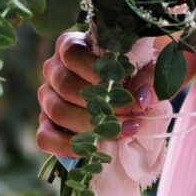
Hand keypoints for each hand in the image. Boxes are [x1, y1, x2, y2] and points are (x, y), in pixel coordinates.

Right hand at [34, 32, 195, 156]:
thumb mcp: (150, 64)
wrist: (129, 87)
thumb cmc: (137, 68)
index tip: (125, 87)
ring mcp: (47, 97)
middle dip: (100, 104)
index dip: (97, 73)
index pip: (73, 55)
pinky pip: (45, 138)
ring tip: (122, 131)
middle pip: (66, 86)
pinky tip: (93, 149)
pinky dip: (66, 146)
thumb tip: (140, 100)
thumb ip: (150, 77)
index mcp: (71, 45)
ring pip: (57, 111)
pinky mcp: (46, 123)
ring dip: (90, 125)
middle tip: (129, 114)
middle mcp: (53, 69)